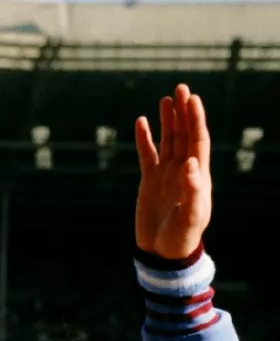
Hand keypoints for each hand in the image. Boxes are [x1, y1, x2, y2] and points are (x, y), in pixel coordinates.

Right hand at [134, 84, 211, 259]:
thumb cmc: (180, 238)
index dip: (195, 120)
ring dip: (168, 120)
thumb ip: (193, 192)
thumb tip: (192, 163)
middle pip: (184, 135)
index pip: (197, 141)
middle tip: (181, 88)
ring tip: (166, 99)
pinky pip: (147, 155)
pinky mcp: (149, 181)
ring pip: (168, 141)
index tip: (193, 99)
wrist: (162, 252)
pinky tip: (142, 122)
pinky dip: (144, 139)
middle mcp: (183, 171)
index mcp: (197, 176)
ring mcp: (166, 175)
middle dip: (184, 112)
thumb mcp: (190, 218)